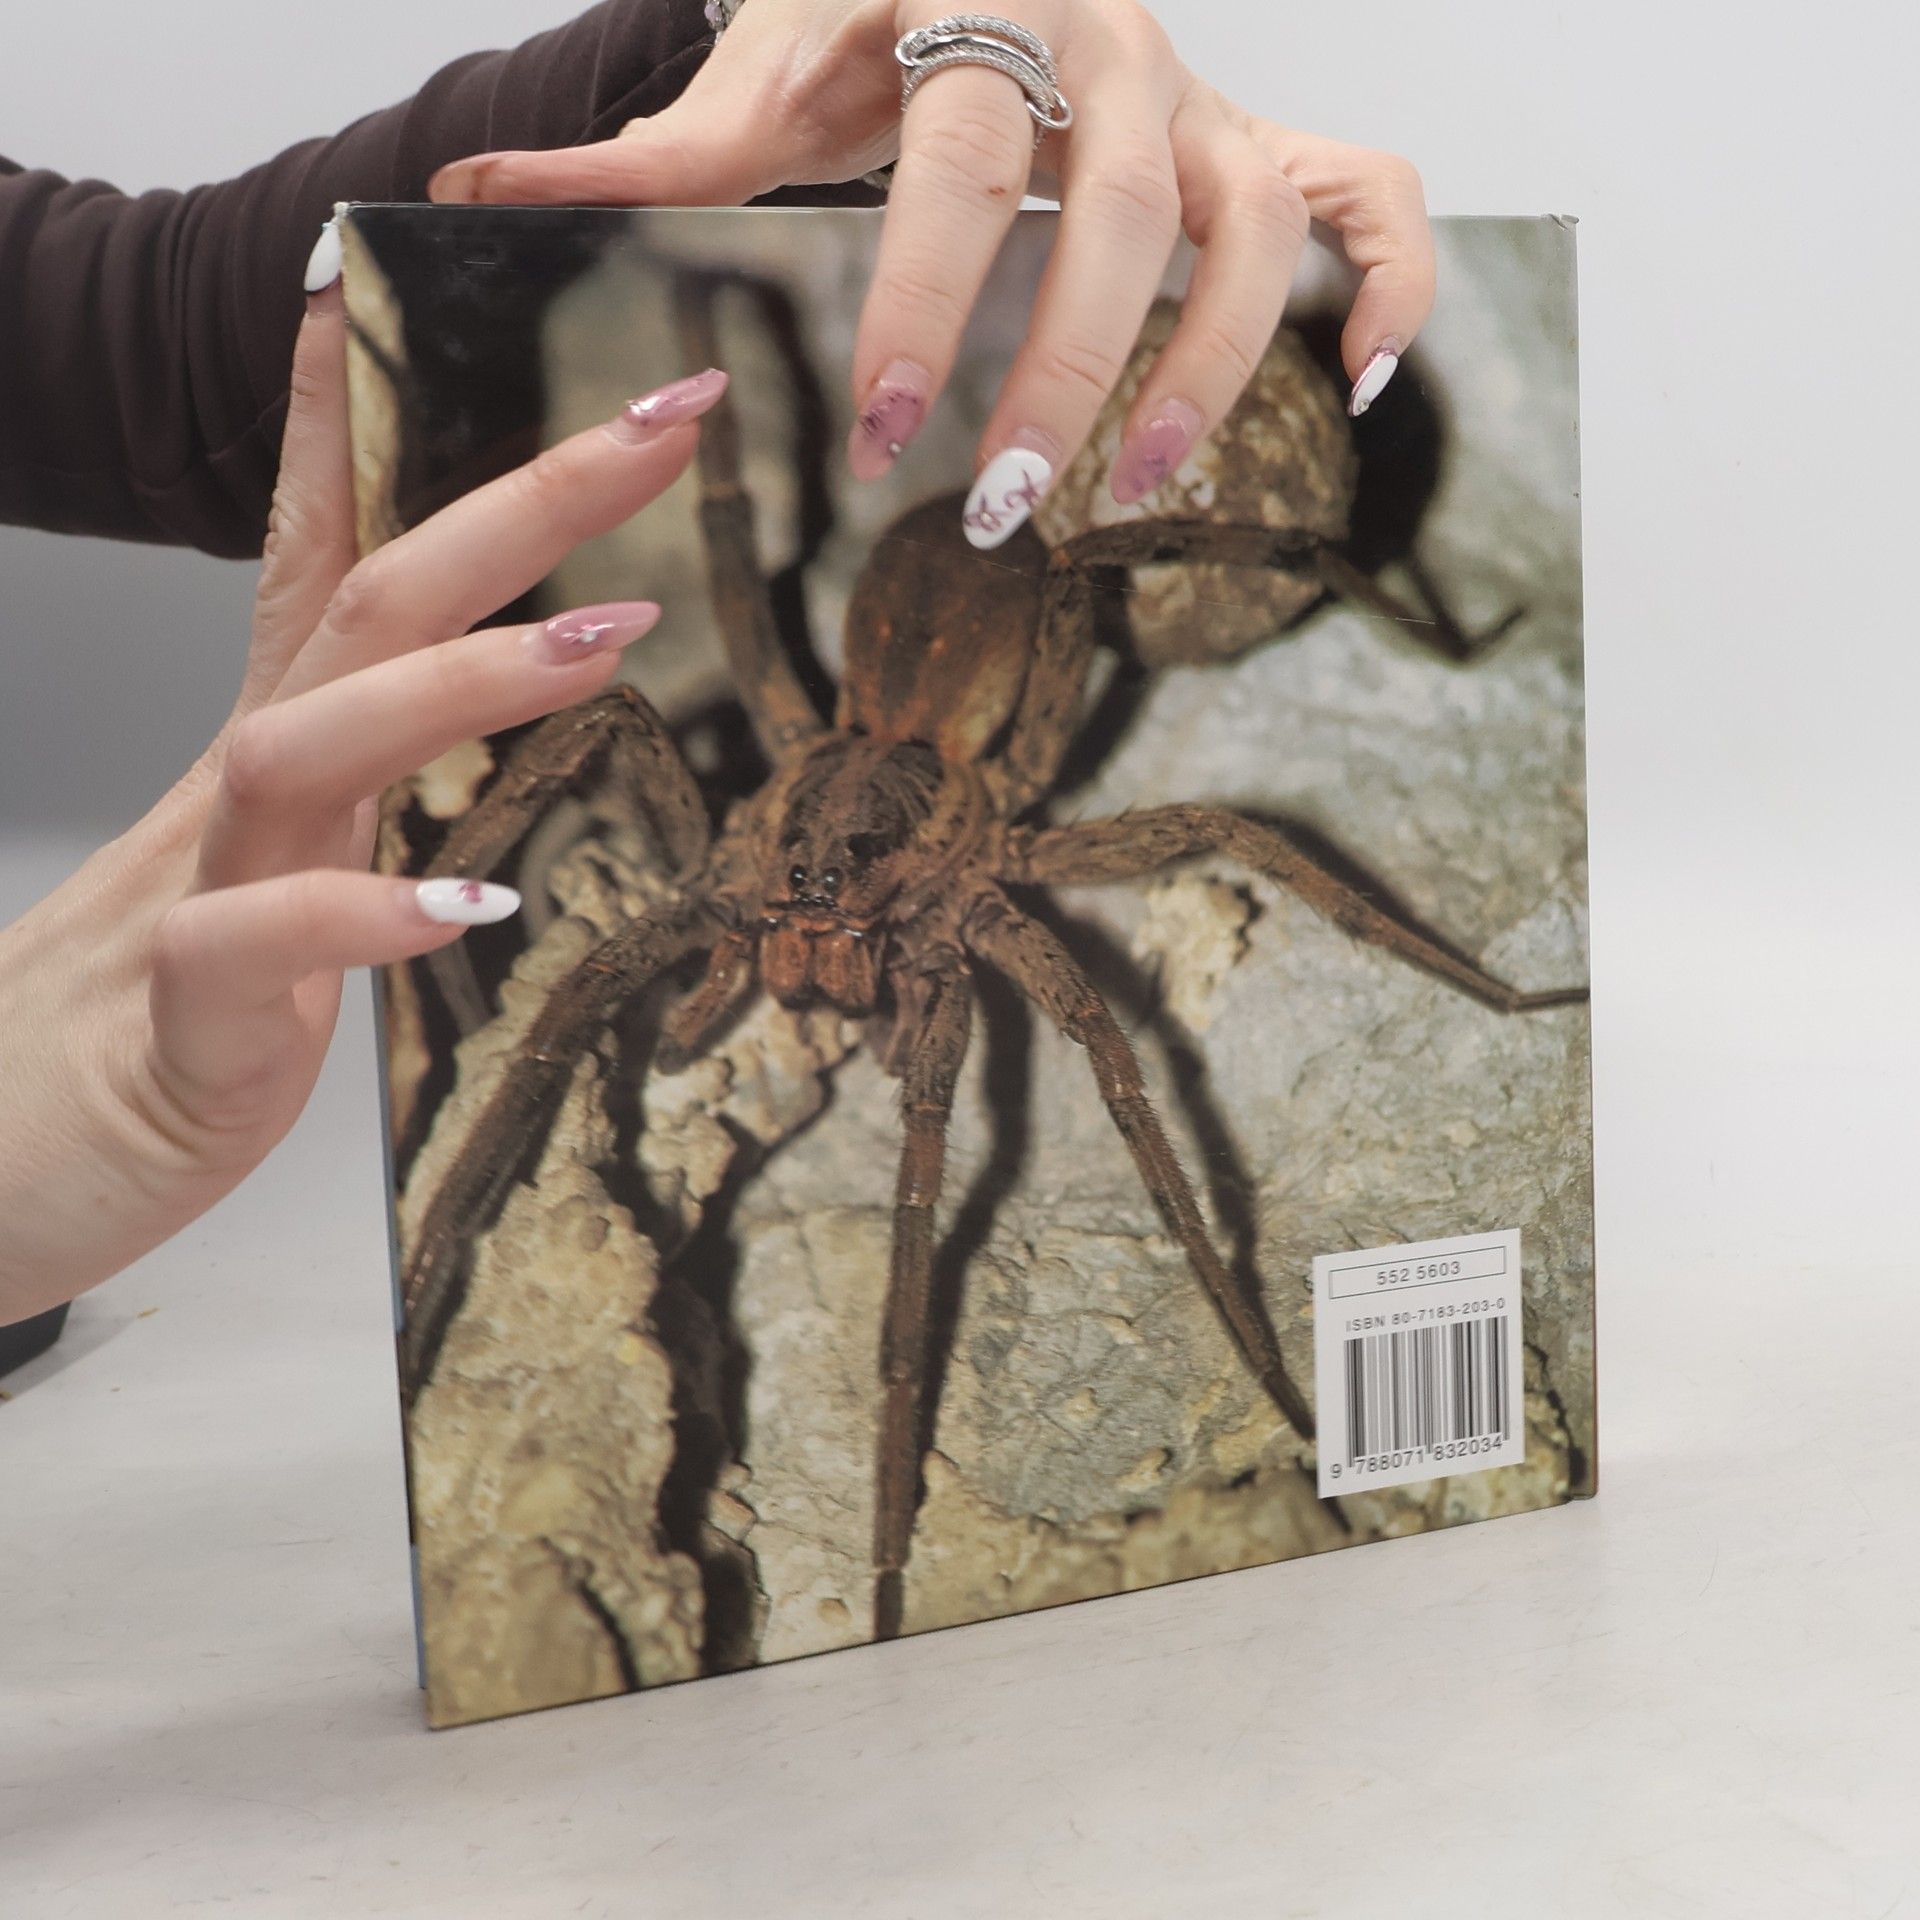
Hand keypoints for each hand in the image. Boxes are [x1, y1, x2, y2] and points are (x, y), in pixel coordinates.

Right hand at [0, 289, 725, 1322]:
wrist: (16, 1147)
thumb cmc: (171, 996)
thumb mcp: (284, 849)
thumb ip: (362, 760)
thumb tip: (461, 677)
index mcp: (285, 746)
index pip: (324, 550)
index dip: (365, 418)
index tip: (422, 290)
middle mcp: (250, 788)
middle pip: (370, 603)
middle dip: (522, 502)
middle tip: (663, 421)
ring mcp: (209, 888)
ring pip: (308, 743)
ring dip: (455, 682)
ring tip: (606, 641)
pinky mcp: (193, 1013)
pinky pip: (258, 943)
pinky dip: (356, 917)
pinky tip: (462, 911)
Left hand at [428, 0, 1431, 539]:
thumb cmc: (856, 13)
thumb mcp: (751, 69)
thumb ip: (639, 149)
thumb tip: (474, 200)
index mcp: (976, 3)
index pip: (965, 164)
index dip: (936, 297)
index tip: (890, 431)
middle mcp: (1112, 45)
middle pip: (1126, 213)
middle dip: (1065, 371)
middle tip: (996, 507)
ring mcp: (1206, 94)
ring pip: (1262, 220)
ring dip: (1220, 366)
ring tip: (1142, 494)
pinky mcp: (1267, 137)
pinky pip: (1374, 191)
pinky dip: (1396, 278)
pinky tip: (1369, 382)